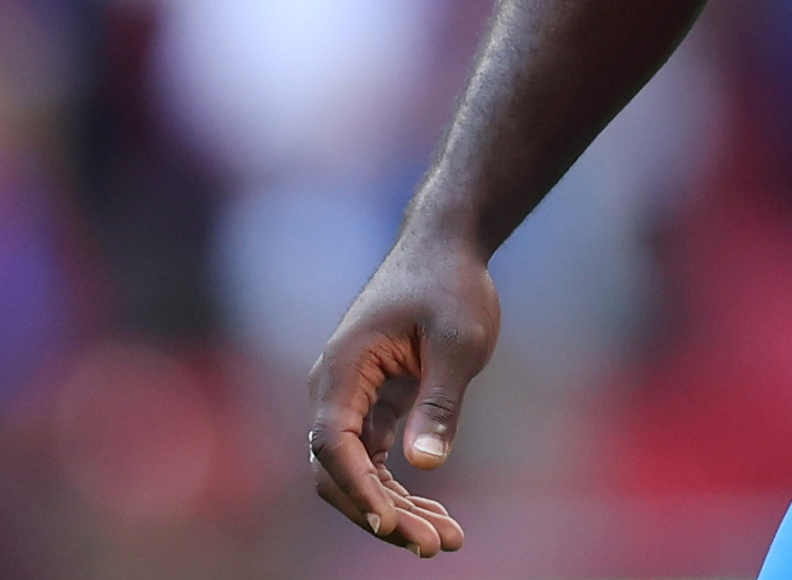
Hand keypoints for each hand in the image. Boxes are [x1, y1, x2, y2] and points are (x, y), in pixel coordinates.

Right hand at [306, 232, 499, 555]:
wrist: (446, 247)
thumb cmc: (451, 284)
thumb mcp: (459, 339)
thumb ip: (440, 400)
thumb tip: (424, 465)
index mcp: (344, 367)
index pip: (333, 443)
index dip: (358, 488)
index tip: (390, 523)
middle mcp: (335, 389)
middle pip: (337, 471)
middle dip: (379, 513)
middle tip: (433, 544)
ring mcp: (350, 401)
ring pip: (356, 475)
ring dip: (395, 510)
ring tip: (448, 540)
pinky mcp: (372, 408)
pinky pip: (375, 463)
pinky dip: (402, 491)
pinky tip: (440, 516)